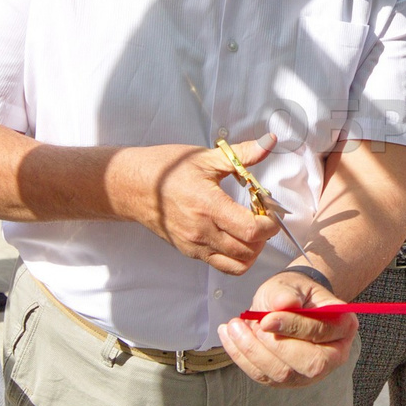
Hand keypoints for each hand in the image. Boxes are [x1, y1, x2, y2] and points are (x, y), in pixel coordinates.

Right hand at [117, 134, 283, 273]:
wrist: (133, 186)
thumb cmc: (167, 169)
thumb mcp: (206, 157)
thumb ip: (242, 154)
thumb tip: (270, 141)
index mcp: (207, 205)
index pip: (250, 230)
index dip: (270, 224)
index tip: (272, 211)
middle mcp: (201, 231)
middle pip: (248, 250)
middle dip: (264, 236)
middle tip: (264, 218)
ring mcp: (194, 245)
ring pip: (237, 264)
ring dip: (253, 250)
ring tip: (252, 229)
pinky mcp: (189, 252)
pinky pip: (221, 265)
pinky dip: (237, 257)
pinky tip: (236, 236)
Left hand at [219, 267, 355, 386]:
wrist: (287, 303)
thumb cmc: (294, 292)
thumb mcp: (291, 284)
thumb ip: (287, 292)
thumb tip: (285, 303)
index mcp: (343, 327)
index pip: (322, 332)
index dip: (293, 327)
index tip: (266, 319)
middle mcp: (334, 355)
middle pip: (310, 364)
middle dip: (275, 347)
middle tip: (251, 325)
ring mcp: (311, 372)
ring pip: (284, 374)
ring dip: (253, 352)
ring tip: (233, 327)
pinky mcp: (288, 380)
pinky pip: (264, 377)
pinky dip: (242, 358)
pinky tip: (230, 338)